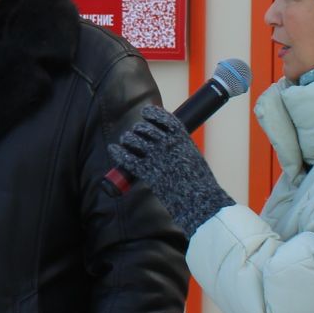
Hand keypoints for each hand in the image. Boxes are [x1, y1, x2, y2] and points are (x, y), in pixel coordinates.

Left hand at [106, 103, 234, 234]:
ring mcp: (156, 157)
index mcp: (181, 137)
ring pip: (133, 140)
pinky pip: (127, 158)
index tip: (145, 112)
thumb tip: (166, 139)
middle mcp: (167, 144)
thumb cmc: (198, 179)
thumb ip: (179, 145)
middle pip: (143, 128)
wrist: (200, 200)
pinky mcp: (147, 172)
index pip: (162, 117)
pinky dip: (118, 152)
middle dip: (137, 130)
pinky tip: (113, 149)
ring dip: (127, 139)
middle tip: (134, 135)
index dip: (151, 113)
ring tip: (126, 141)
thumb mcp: (192, 155)